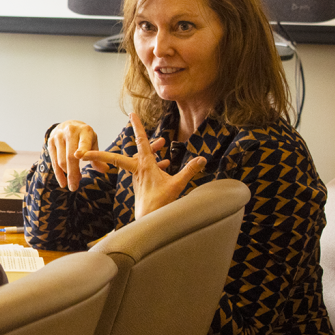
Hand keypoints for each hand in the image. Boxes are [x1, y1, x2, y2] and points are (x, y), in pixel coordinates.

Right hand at [47, 120, 100, 191]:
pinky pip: (53, 161)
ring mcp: (58, 136)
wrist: (67, 125)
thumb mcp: (92, 143)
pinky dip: (58, 174)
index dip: (82, 149)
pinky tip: (63, 182)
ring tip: (73, 183)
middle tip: (74, 187)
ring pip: (61, 160)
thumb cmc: (83, 137)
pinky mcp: (50, 142)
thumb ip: (97, 156)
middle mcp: (70, 132)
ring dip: (67, 174)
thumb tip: (105, 170)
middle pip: (70, 156)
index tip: (80, 157)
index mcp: (84, 130)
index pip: (84, 142)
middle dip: (73, 173)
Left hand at [79, 113, 204, 218]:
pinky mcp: (141, 182)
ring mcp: (139, 176)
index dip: (137, 126)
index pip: (140, 141)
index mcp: (145, 165)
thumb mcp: (177, 185)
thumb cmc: (159, 203)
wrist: (147, 220)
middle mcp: (139, 168)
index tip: (131, 114)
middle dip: (136, 134)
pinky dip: (155, 162)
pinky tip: (166, 163)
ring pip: (142, 157)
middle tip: (133, 117)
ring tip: (163, 144)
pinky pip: (146, 167)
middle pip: (135, 147)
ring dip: (152, 149)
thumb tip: (202, 159)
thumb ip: (189, 170)